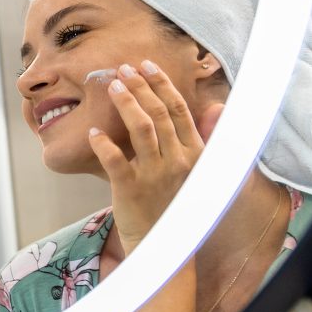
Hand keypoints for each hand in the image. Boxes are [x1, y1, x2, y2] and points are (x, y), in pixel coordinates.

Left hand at [88, 61, 219, 254]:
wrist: (162, 245)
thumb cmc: (175, 204)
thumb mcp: (198, 171)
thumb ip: (206, 138)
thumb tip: (218, 107)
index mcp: (195, 154)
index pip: (179, 110)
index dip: (162, 84)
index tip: (146, 66)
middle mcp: (178, 161)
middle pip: (160, 113)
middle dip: (141, 86)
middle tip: (122, 69)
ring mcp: (155, 175)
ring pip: (142, 129)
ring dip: (126, 103)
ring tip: (112, 86)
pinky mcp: (131, 189)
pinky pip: (115, 160)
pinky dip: (103, 143)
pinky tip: (93, 131)